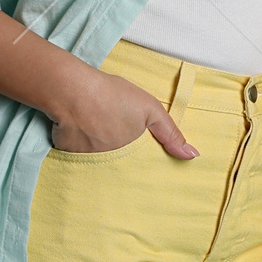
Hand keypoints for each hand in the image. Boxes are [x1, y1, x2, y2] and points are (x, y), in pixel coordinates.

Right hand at [49, 71, 197, 158]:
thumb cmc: (113, 96)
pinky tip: (80, 135)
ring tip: (98, 137)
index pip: (141, 171)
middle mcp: (111, 165)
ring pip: (99, 164)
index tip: (142, 160)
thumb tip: (192, 156)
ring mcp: (89, 163)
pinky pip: (78, 158)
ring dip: (100, 156)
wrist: (72, 91)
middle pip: (120, 169)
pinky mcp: (68, 158)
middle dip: (121, 163)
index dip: (142, 166)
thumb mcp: (151, 110)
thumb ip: (171, 134)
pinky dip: (80, 150)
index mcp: (132, 156)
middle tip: (116, 142)